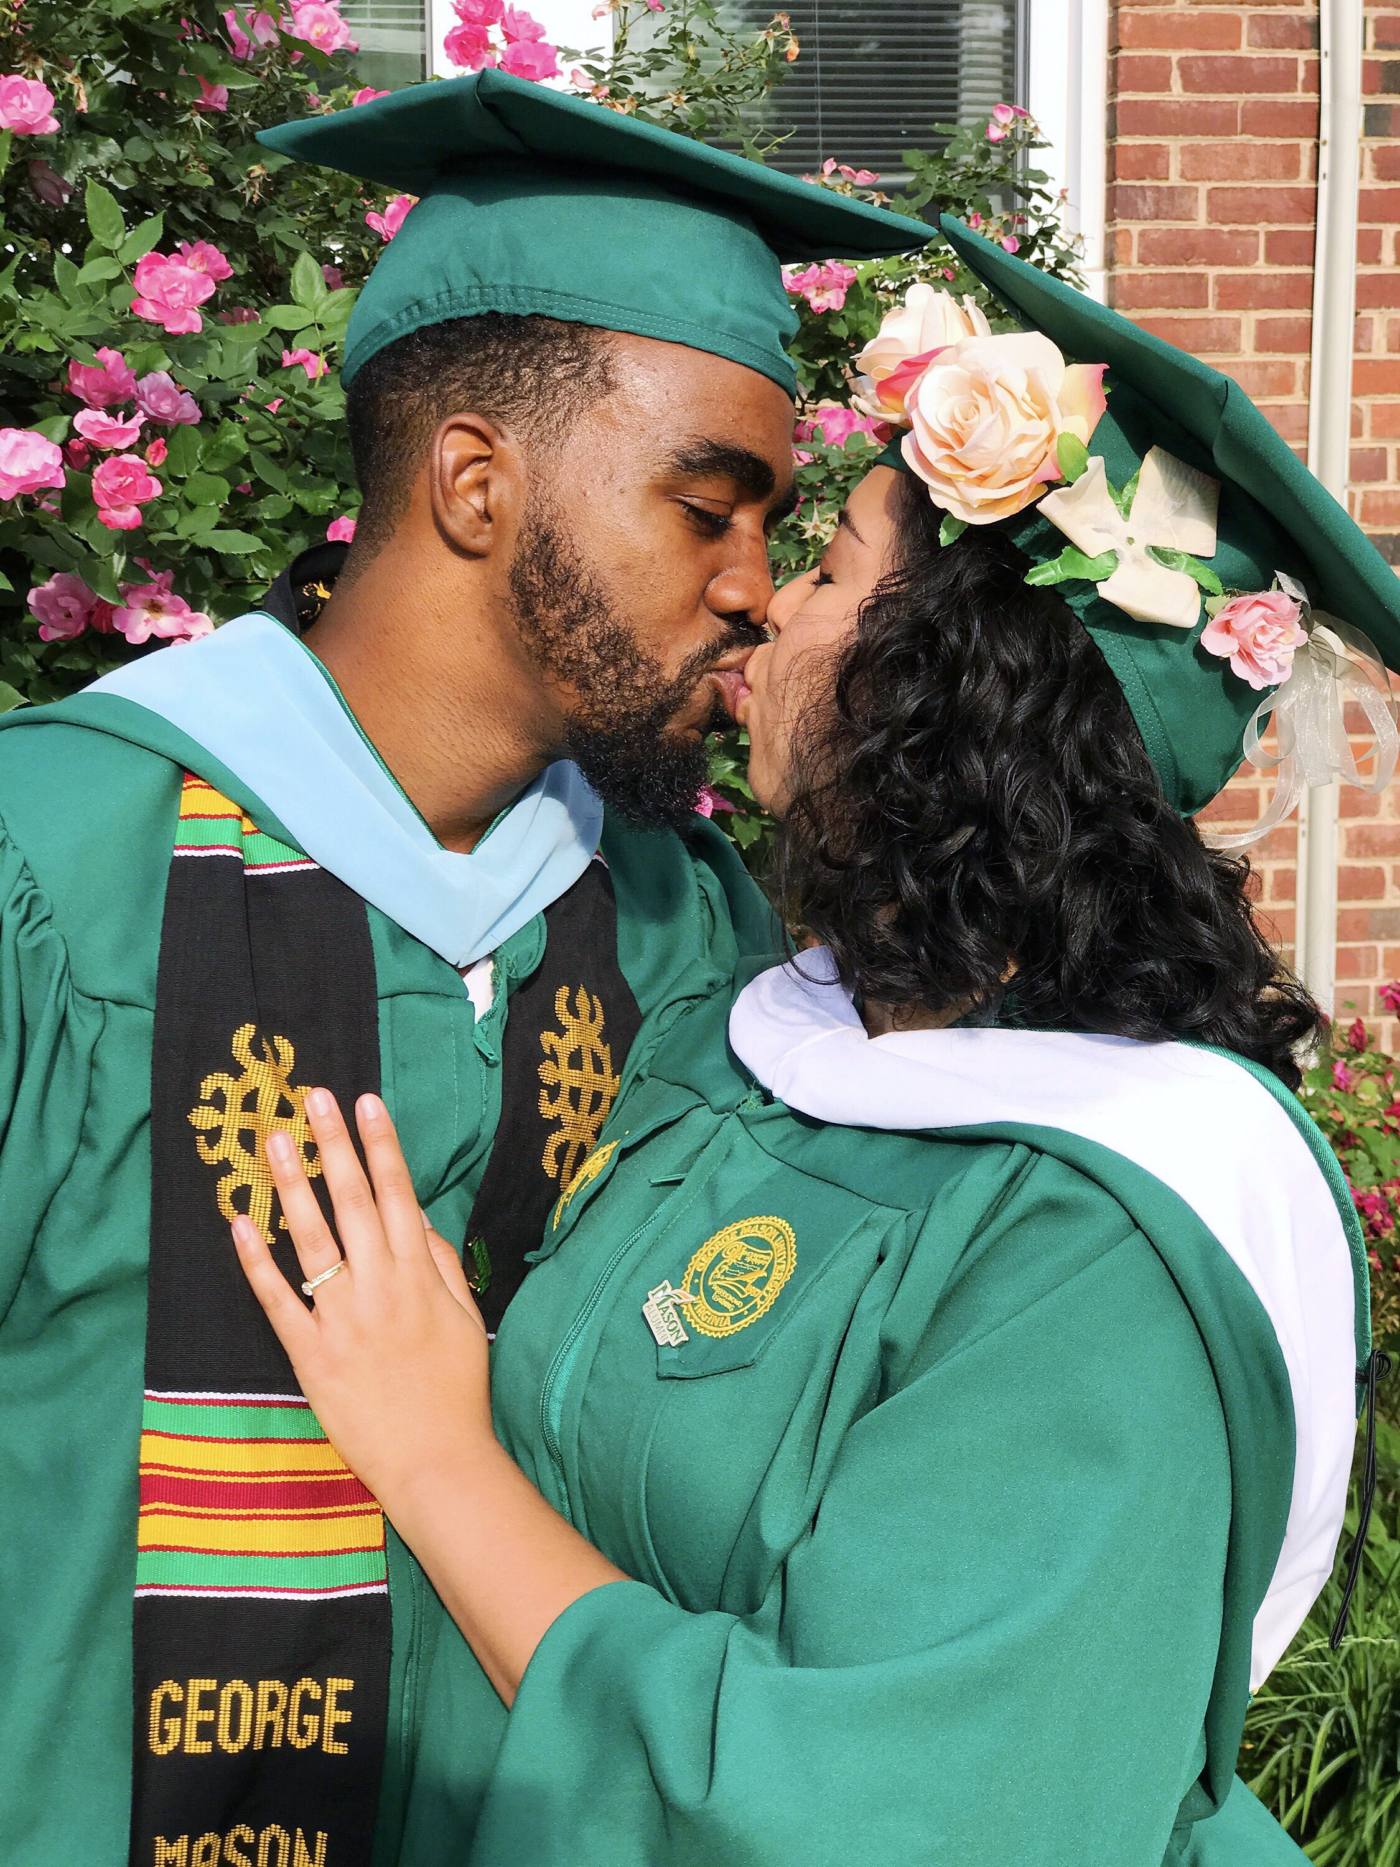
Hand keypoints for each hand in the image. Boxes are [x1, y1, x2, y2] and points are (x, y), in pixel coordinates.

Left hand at [232, 1088, 492, 1511]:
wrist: (437, 1459)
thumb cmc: (458, 1389)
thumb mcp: (468, 1319)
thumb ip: (442, 1265)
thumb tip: (418, 1219)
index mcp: (420, 1276)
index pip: (398, 1195)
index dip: (381, 1145)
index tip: (365, 1102)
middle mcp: (380, 1286)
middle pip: (355, 1201)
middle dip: (333, 1145)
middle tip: (313, 1097)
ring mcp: (342, 1318)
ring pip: (313, 1238)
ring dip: (293, 1184)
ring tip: (274, 1141)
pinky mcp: (310, 1353)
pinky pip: (278, 1300)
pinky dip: (257, 1261)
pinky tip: (240, 1224)